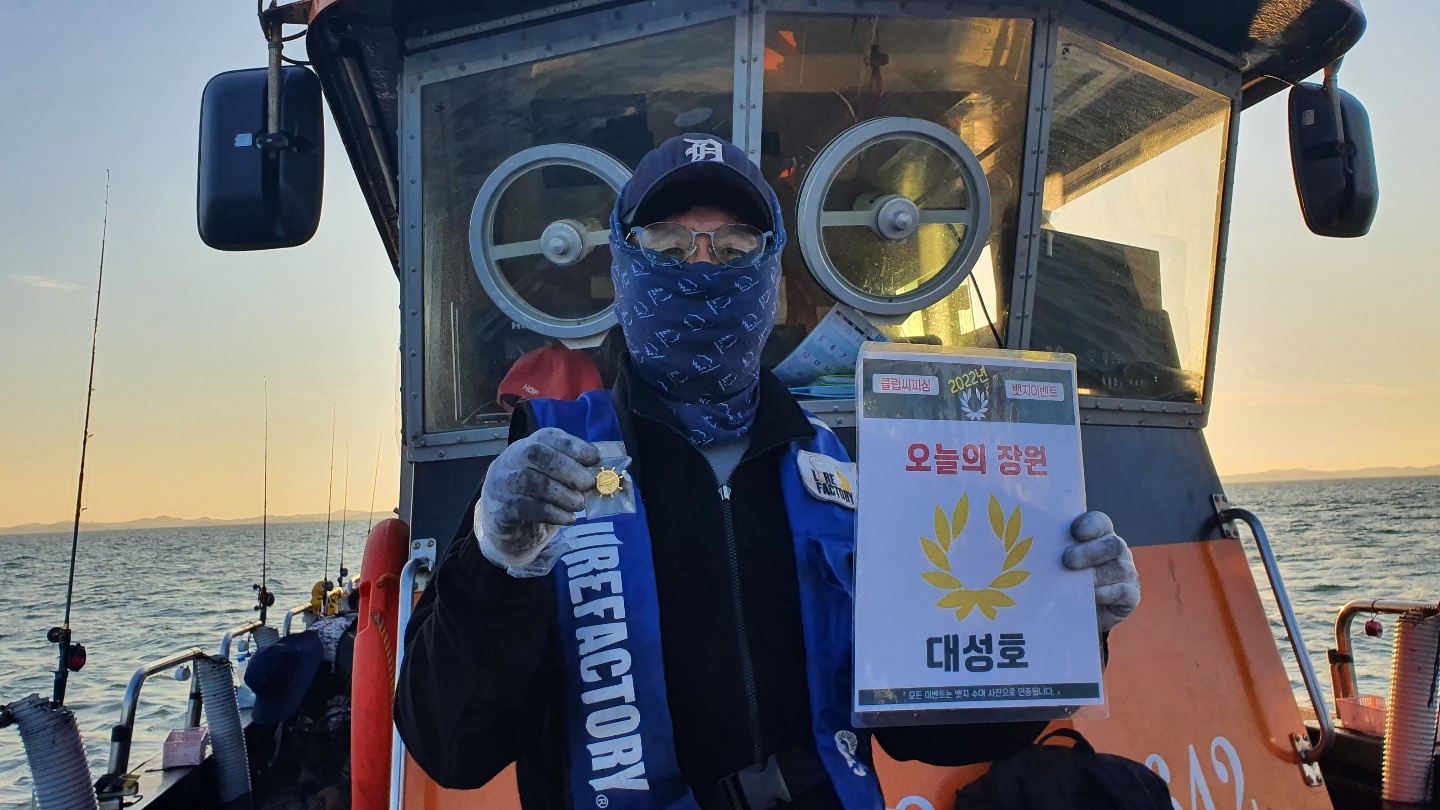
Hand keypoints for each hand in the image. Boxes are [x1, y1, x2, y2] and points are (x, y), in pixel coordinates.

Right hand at [476, 427, 599, 567]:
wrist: (510, 526)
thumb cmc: (540, 495)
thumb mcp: (558, 478)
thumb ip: (579, 472)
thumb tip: (607, 472)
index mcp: (530, 445)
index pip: (549, 437)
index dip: (573, 446)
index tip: (595, 458)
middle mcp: (512, 458)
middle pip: (536, 454)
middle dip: (567, 469)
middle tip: (589, 484)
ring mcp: (502, 482)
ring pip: (530, 481)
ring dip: (561, 493)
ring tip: (580, 505)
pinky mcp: (500, 508)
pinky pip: (524, 507)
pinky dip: (551, 513)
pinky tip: (568, 518)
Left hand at [1063, 512, 1139, 633]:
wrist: (1079, 611)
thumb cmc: (1063, 577)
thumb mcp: (1057, 562)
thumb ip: (1051, 551)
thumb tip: (1020, 547)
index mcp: (1099, 535)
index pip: (1100, 522)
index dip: (1089, 524)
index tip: (1074, 532)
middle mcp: (1116, 550)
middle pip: (1112, 544)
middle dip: (1090, 551)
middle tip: (1067, 560)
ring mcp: (1126, 572)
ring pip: (1121, 569)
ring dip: (1097, 575)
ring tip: (1076, 582)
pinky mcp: (1130, 596)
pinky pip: (1124, 592)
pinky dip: (1108, 593)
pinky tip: (1093, 596)